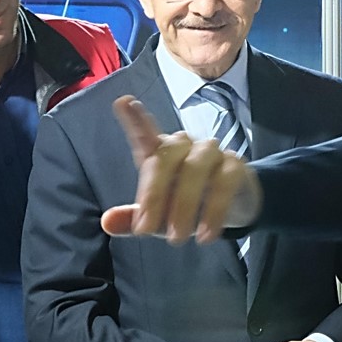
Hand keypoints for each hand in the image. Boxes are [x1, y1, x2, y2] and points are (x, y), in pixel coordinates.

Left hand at [103, 96, 261, 242]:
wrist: (233, 207)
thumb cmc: (188, 204)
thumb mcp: (159, 217)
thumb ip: (134, 219)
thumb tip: (106, 222)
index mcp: (161, 153)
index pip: (146, 134)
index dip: (135, 120)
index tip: (124, 102)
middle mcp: (184, 146)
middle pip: (165, 158)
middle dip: (154, 195)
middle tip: (146, 230)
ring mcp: (210, 152)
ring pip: (194, 169)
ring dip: (184, 205)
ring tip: (176, 238)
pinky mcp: (235, 165)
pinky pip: (224, 182)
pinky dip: (213, 210)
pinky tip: (205, 235)